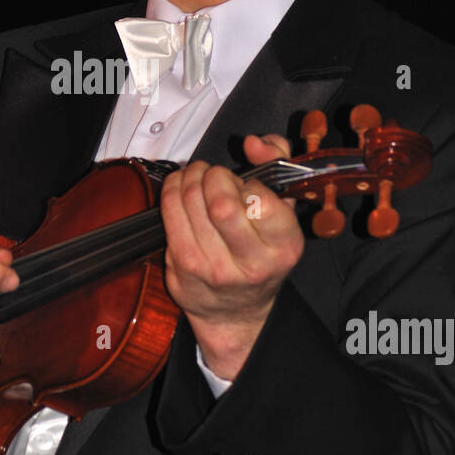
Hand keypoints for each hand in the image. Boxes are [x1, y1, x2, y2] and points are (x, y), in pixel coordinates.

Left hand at [159, 133, 303, 379]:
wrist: (237, 312)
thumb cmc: (262, 253)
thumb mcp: (284, 211)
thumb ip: (278, 163)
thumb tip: (253, 142)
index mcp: (284, 247)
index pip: (261, 200)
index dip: (248, 182)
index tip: (245, 186)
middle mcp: (251, 263)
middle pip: (221, 202)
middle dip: (214, 176)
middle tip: (216, 176)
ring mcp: (213, 269)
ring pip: (191, 203)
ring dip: (191, 177)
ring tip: (197, 176)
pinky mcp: (183, 268)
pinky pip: (170, 214)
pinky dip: (172, 190)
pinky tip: (180, 187)